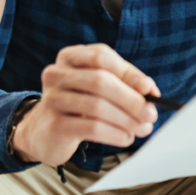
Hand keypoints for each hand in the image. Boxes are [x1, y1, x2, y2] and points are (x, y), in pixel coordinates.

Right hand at [13, 44, 159, 165]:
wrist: (44, 132)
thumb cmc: (79, 105)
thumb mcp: (99, 87)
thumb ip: (124, 82)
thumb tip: (149, 89)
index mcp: (70, 57)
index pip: (101, 57)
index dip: (128, 73)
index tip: (150, 90)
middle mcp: (56, 74)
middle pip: (100, 81)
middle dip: (131, 100)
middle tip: (151, 114)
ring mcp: (51, 99)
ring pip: (97, 107)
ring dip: (127, 120)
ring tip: (142, 129)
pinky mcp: (54, 125)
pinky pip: (91, 128)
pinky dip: (115, 134)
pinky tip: (125, 138)